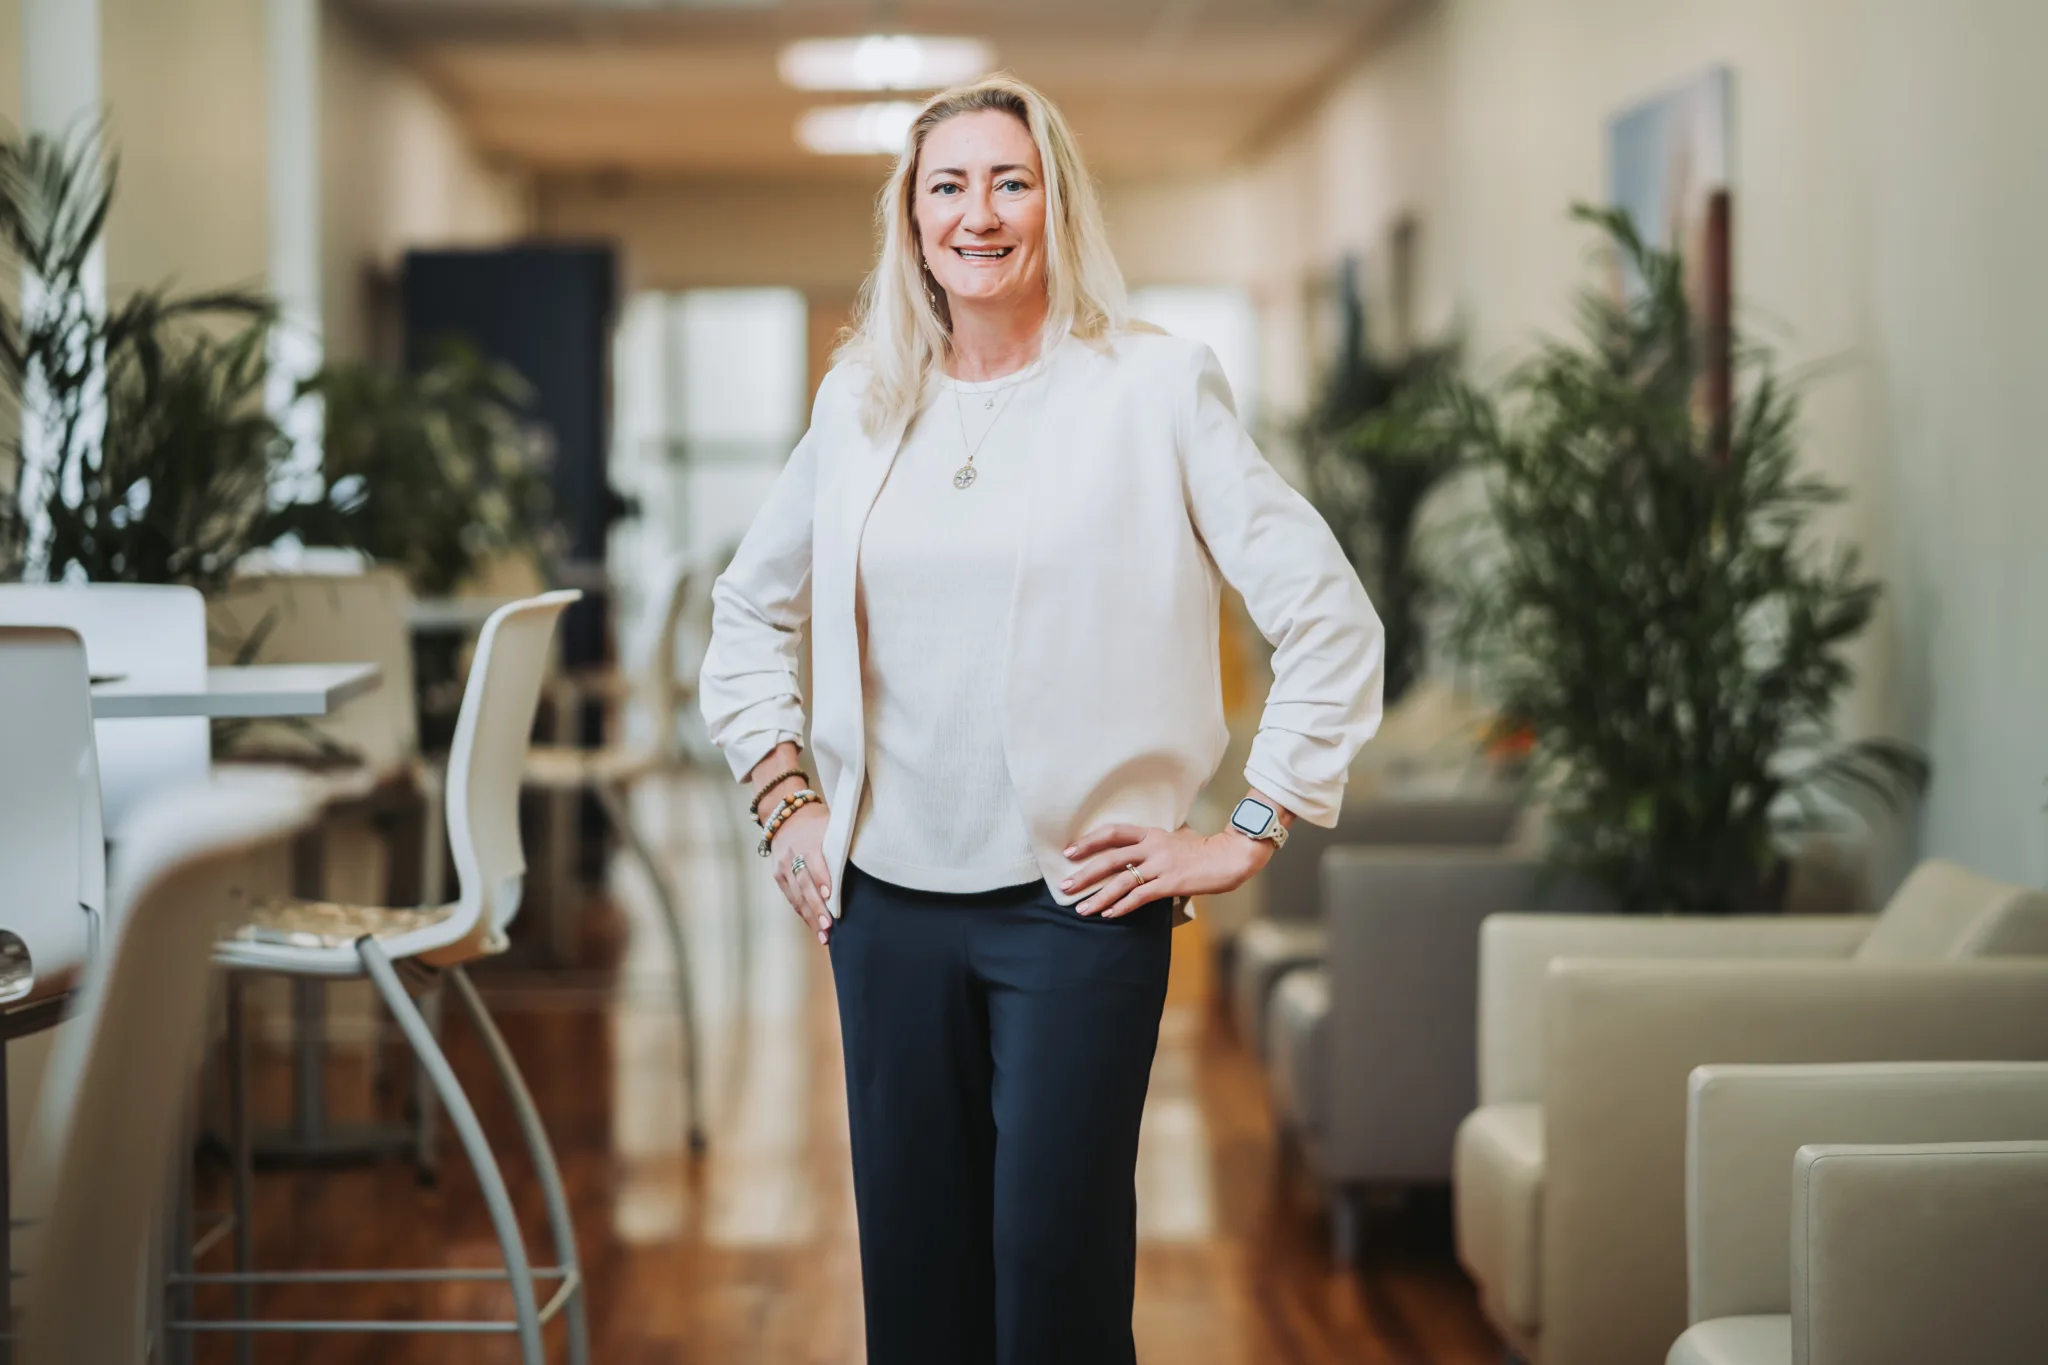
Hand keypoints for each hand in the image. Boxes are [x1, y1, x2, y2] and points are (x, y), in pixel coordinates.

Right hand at [768, 801, 833, 944]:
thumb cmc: (818, 821)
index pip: (814, 862)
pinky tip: (814, 926)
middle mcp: (792, 854)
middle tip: (829, 926)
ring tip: (824, 935)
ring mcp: (782, 866)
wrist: (785, 815)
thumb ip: (843, 841)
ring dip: (810, 916)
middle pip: (804, 884)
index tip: (830, 896)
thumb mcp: (831, 824)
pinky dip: (803, 913)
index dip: (821, 879)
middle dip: (816, 907)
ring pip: (796, 895)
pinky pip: (791, 897)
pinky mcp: (778, 875)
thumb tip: (871, 857)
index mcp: (807, 840)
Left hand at [1058, 822, 1271, 918]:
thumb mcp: (1177, 837)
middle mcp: (1152, 846)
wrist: (1230, 856)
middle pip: (1110, 859)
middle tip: (1064, 886)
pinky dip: (1122, 906)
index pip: (1113, 833)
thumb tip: (1140, 851)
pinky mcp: (1170, 883)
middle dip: (1084, 874)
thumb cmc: (1205, 849)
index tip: (1069, 851)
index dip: (1089, 842)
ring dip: (1098, 897)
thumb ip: (1156, 843)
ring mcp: (1161, 865)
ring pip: (1121, 881)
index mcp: (1151, 833)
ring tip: (1081, 909)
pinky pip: (1140, 896)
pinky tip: (1109, 915)